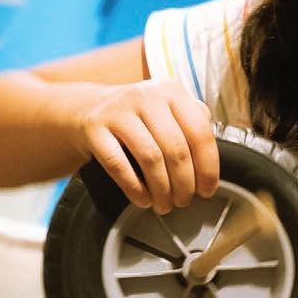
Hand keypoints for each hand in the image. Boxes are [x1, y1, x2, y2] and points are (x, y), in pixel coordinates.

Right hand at [76, 80, 219, 213]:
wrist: (86, 108)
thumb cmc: (137, 117)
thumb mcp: (168, 111)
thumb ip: (193, 126)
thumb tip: (210, 168)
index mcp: (172, 91)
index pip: (200, 133)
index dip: (208, 168)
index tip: (207, 190)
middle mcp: (146, 96)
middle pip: (176, 149)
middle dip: (184, 184)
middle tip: (184, 202)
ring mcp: (118, 110)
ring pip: (151, 158)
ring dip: (162, 190)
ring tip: (164, 205)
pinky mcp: (94, 127)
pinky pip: (119, 165)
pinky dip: (135, 188)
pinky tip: (143, 199)